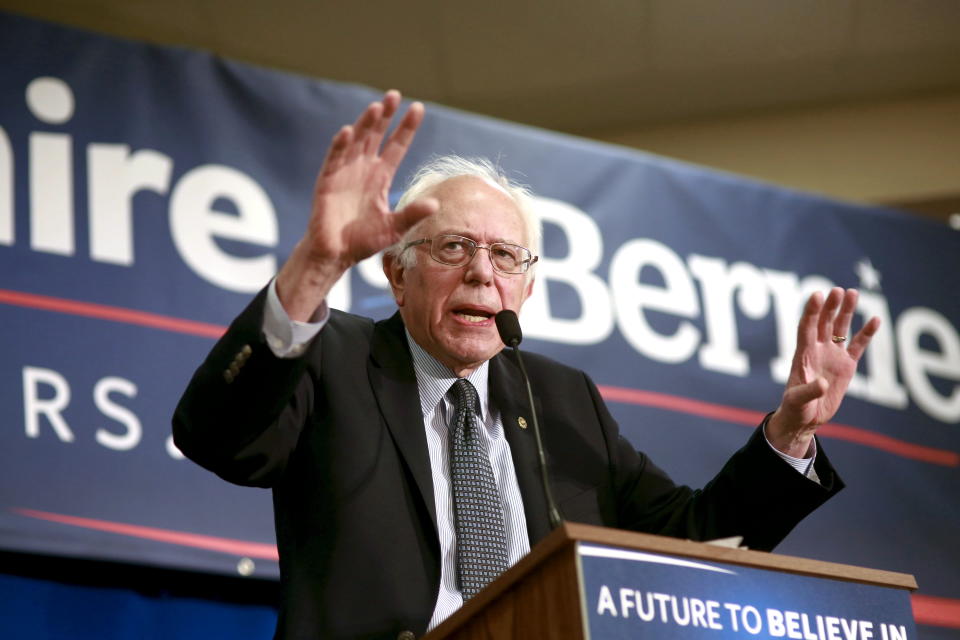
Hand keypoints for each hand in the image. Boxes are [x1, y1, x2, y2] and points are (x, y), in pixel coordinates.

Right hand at [277, 90, 437, 319]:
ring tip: (377, 107)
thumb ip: (411, 214)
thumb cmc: (363, 241)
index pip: (396, 146)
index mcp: (380, 177)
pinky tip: (348, 131)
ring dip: (365, 125)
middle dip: (386, 117)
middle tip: (395, 95)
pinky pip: (334, 159)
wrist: (335, 254)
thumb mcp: (394, 228)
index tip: (418, 108)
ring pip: (356, 142)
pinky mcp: (327, 181)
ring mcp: (344, 173)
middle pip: (376, 136)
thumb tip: (436, 203)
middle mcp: (363, 169)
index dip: (406, 128)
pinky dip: (340, 145)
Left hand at [767, 288, 879, 456]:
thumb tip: (822, 383)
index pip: (806, 328)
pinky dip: (866, 333)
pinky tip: (875, 320)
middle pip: (824, 323)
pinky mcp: (846, 365)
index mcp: (802, 355)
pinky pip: (858, 345)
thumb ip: (808, 391)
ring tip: (853, 293)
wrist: (806, 418)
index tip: (817, 295)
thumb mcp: (797, 401)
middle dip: (830, 307)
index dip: (811, 312)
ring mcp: (833, 355)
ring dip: (846, 312)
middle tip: (838, 291)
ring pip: (840, 328)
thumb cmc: (796, 408)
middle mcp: (817, 350)